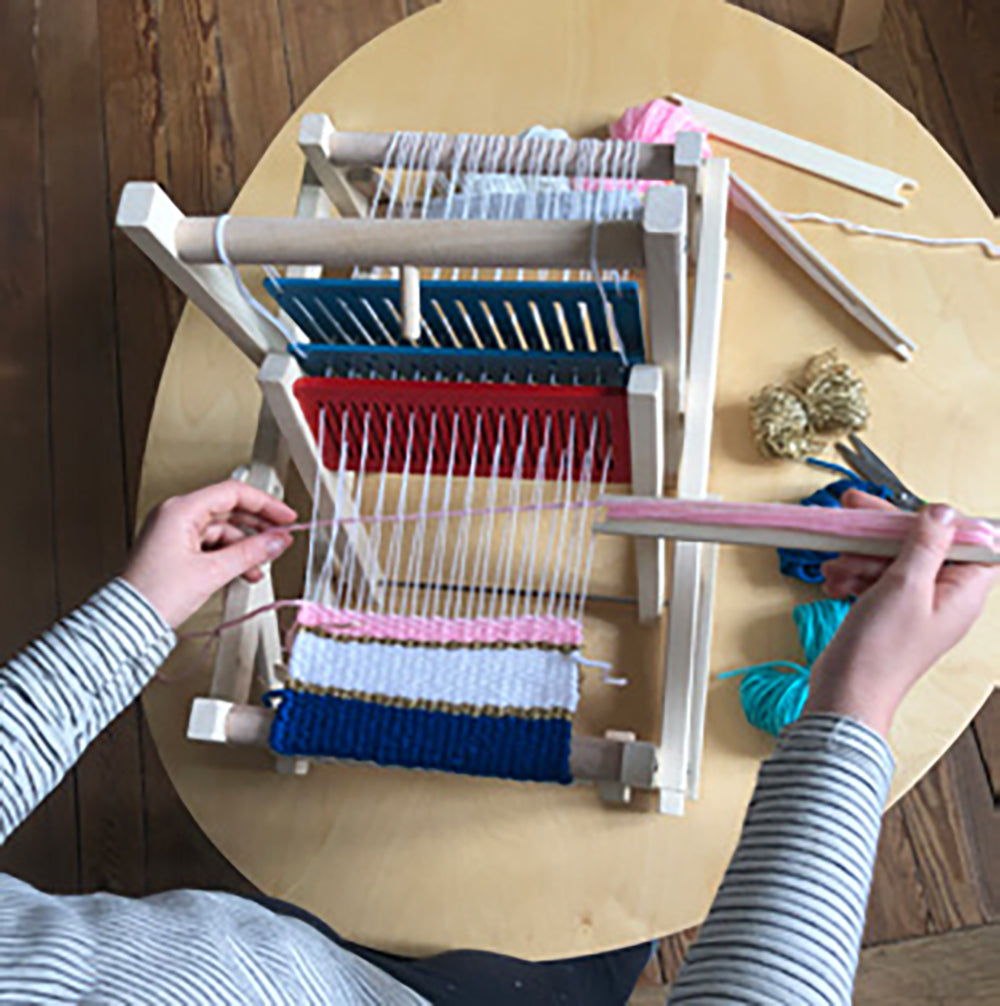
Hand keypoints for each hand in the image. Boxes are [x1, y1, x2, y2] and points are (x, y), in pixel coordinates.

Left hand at [123, 480, 296, 628]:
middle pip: (228, 510)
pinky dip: (230, 555)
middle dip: (258, 525)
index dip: (265, 503)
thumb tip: (276, 541)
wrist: (128, 622)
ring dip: (245, 546)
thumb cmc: (155, 594)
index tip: (285, 516)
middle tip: (280, 536)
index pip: (232, 493)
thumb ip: (250, 552)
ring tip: (262, 564)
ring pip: (222, 530)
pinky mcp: (175, 549)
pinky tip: (244, 570)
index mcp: (180, 510)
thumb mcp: (212, 571)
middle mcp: (175, 516)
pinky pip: (211, 544)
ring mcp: (174, 532)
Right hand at [803, 491, 996, 735]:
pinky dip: (853, 575)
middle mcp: (943, 597)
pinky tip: (834, 581)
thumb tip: (944, 512)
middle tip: (854, 509)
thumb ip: (926, 544)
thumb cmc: (880, 651)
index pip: (972, 543)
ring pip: (892, 559)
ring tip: (836, 565)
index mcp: (963, 592)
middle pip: (923, 545)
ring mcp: (914, 606)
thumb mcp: (904, 585)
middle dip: (884, 531)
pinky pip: (874, 579)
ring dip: (860, 555)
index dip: (946, 523)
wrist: (845, 692)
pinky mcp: (887, 612)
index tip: (913, 510)